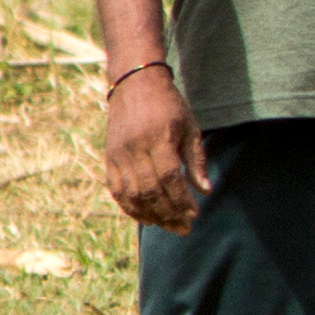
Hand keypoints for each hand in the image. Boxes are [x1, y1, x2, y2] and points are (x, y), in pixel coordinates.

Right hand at [102, 69, 207, 231]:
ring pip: (132, 193)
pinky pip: (116, 189)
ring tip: (167, 226)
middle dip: (168, 214)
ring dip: (150, 215)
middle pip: (150, 190)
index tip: (194, 214)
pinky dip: (129, 207)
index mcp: (159, 139)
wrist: (134, 85)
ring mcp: (119, 154)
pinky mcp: (109, 158)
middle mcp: (135, 148)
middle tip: (183, 229)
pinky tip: (144, 217)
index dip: (181, 199)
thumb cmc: (169, 106)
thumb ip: (196, 160)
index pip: (169, 177)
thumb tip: (205, 190)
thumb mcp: (190, 127)